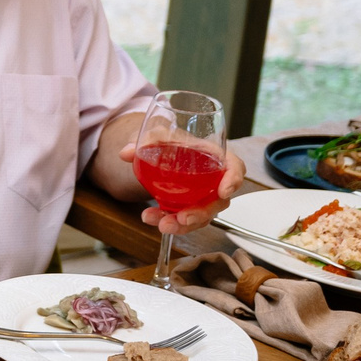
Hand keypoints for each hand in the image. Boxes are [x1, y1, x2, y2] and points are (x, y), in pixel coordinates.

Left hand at [119, 140, 246, 236]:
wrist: (156, 152)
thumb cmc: (168, 141)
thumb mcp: (157, 136)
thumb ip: (145, 141)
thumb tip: (126, 153)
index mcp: (212, 156)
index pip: (235, 167)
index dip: (233, 179)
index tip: (223, 191)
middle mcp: (212, 178)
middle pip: (218, 201)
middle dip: (200, 213)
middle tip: (182, 218)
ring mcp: (202, 195)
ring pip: (201, 216)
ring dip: (183, 224)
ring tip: (162, 224)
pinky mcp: (188, 206)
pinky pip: (185, 219)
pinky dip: (169, 220)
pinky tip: (151, 218)